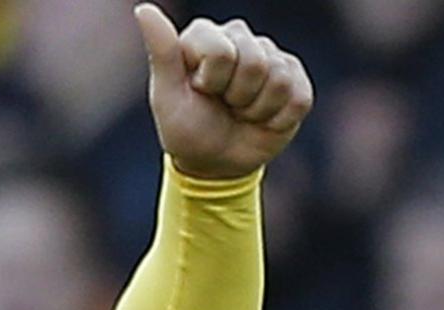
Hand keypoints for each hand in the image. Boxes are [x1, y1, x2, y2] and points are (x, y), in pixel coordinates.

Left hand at [133, 3, 312, 178]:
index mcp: (205, 35)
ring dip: (256, 110)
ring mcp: (271, 56)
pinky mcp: (296, 78)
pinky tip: (262, 119)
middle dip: (236, 96)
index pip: (222, 51)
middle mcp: (239, 37)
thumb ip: (162, 52)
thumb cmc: (186, 128)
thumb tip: (144, 9)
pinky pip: (298, 98)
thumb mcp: (167, 96)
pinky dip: (277, 120)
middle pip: (255, 63)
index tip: (200, 91)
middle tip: (222, 104)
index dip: (212, 81)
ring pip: (279, 80)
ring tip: (240, 111)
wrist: (215, 161)